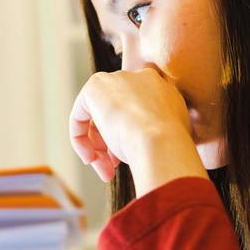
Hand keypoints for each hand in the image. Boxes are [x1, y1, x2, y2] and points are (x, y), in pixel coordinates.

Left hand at [70, 68, 199, 187]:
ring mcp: (115, 81)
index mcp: (160, 87)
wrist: (162, 142)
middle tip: (114, 167)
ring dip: (99, 149)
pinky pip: (80, 117)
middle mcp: (137, 78)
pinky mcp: (94, 87)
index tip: (130, 156)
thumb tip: (137, 140)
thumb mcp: (169, 135)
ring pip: (99, 119)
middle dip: (112, 144)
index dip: (130, 137)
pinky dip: (81, 140)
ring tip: (106, 171)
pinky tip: (91, 159)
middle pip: (116, 114)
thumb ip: (155, 129)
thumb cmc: (169, 146)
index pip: (137, 112)